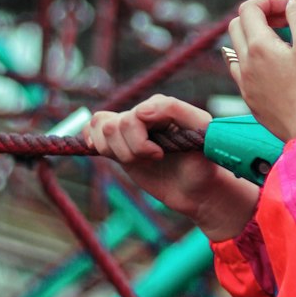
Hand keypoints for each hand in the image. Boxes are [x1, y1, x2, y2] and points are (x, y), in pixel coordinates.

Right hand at [84, 95, 259, 240]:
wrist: (198, 190)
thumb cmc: (203, 161)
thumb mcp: (202, 131)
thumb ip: (176, 110)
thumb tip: (140, 110)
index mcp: (162, 106)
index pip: (134, 115)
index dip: (141, 141)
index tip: (160, 155)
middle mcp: (143, 114)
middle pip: (113, 125)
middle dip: (131, 149)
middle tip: (155, 158)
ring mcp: (129, 130)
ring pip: (100, 127)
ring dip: (118, 151)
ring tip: (141, 160)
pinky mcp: (119, 146)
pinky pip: (92, 131)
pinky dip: (93, 141)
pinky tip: (110, 152)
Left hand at [226, 0, 295, 141]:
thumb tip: (292, 3)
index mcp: (258, 47)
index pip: (250, 8)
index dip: (270, 1)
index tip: (291, 9)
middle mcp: (245, 64)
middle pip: (237, 25)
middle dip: (260, 16)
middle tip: (285, 22)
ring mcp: (245, 84)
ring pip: (236, 49)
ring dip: (254, 38)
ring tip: (281, 44)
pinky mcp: (251, 100)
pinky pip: (242, 72)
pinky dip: (254, 61)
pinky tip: (275, 68)